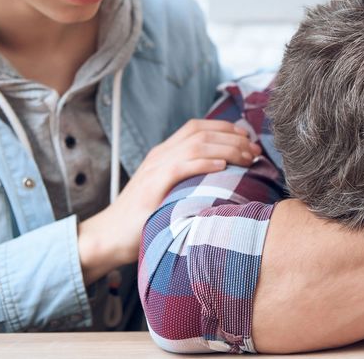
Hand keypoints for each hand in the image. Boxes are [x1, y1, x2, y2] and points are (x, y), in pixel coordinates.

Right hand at [78, 119, 261, 283]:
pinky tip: (223, 166)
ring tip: (246, 158)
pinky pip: (180, 166)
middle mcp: (160, 155)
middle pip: (201, 132)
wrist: (109, 237)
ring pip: (195, 144)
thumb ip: (191, 180)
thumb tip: (225, 178)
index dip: (225, 128)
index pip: (197, 127)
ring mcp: (154, 169)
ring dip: (226, 148)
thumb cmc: (143, 219)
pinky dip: (204, 163)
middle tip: (255, 151)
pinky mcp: (152, 186)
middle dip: (233, 138)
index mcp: (164, 153)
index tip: (248, 139)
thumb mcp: (170, 192)